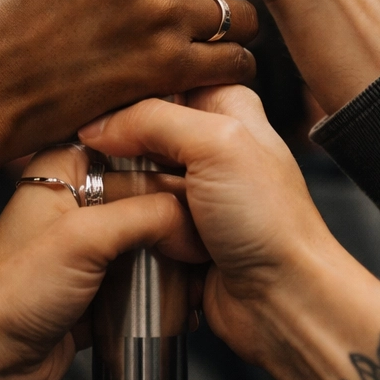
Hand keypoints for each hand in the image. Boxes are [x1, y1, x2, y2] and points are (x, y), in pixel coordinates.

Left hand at [0, 145, 202, 379]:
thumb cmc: (10, 294)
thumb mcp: (84, 239)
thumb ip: (148, 215)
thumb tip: (194, 219)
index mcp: (65, 168)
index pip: (137, 148)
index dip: (173, 171)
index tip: (206, 193)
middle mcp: (78, 200)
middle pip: (151, 195)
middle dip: (179, 222)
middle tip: (206, 243)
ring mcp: (89, 245)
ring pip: (153, 239)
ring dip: (176, 259)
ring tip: (199, 275)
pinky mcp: (99, 286)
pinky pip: (146, 278)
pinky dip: (166, 290)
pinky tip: (185, 302)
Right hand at [79, 87, 379, 379]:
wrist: (282, 299)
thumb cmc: (270, 222)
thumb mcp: (216, 145)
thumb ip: (152, 119)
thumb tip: (97, 125)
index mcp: (225, 105)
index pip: (160, 80)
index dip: (127, 96)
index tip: (97, 111)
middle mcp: (208, 143)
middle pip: (135, 131)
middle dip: (123, 153)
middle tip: (130, 172)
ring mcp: (190, 189)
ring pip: (128, 177)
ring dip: (127, 196)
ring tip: (147, 212)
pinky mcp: (175, 229)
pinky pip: (133, 217)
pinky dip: (130, 226)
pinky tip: (142, 237)